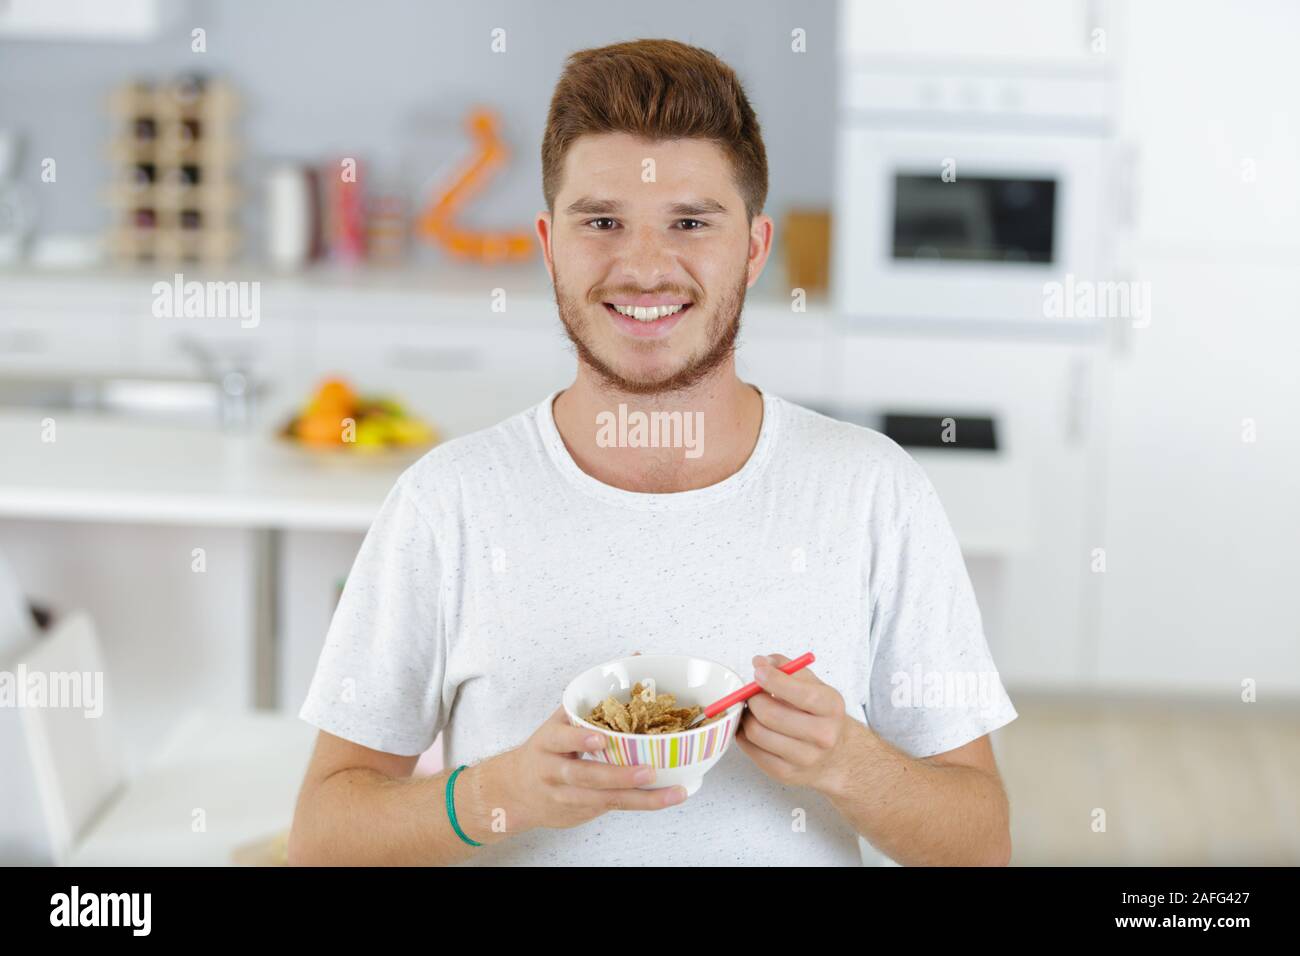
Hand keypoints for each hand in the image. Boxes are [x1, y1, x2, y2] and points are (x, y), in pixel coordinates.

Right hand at [496, 706, 687, 831]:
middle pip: (585, 776)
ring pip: (602, 800)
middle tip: (648, 771)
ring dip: (639, 799)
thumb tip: (635, 656)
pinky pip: (609, 809)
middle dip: (618, 776)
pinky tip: (662, 799)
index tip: (600, 738)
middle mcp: (553, 771)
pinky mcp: (577, 814)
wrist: (515, 791)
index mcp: (549, 742)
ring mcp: (565, 797)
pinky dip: (637, 805)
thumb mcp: (560, 720)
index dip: (579, 740)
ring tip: (671, 793)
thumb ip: (595, 694)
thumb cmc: (548, 748)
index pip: (561, 739)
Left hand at [733, 653, 852, 794]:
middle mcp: (822, 735)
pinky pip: (751, 750)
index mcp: (831, 707)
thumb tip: (760, 662)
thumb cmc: (821, 715)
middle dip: (753, 699)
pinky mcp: (785, 774)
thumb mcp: (813, 685)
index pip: (799, 693)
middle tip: (753, 694)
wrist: (837, 755)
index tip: (759, 671)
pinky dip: (744, 735)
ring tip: (753, 711)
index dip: (772, 679)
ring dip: (747, 717)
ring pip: (756, 733)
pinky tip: (754, 727)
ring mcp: (804, 758)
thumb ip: (787, 667)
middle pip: (770, 715)